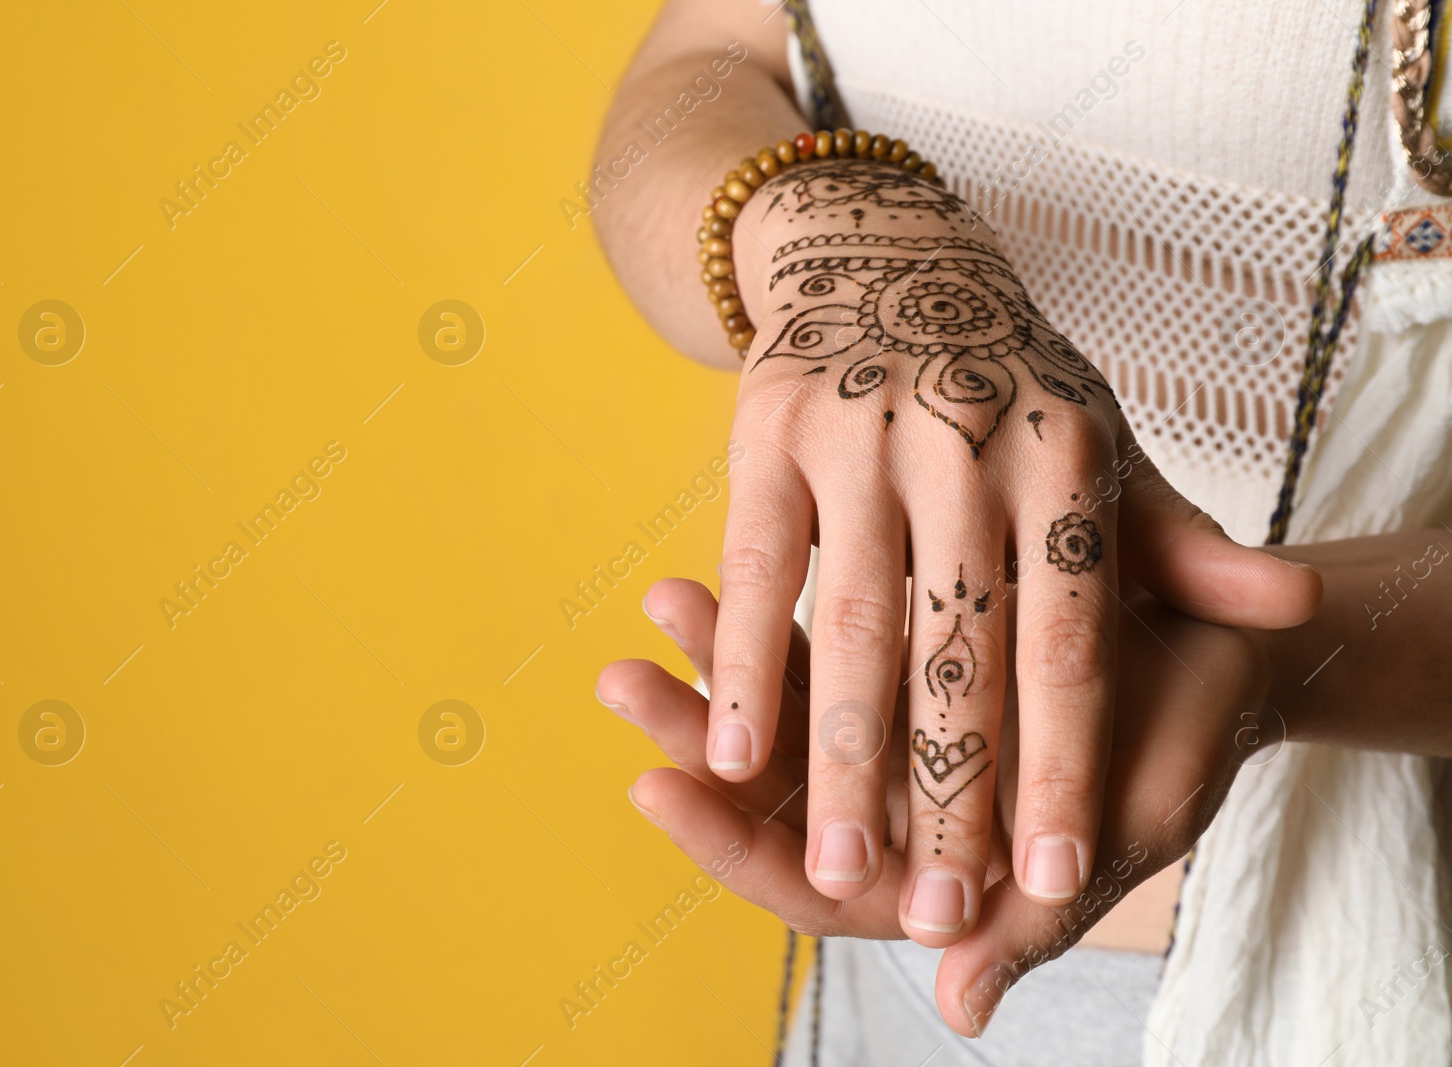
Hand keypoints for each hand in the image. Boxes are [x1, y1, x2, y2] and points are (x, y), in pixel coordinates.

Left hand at [604, 576, 1267, 1035]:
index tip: (654, 788)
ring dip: (714, 664)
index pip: (808, 882)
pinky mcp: (896, 665)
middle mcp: (893, 812)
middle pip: (772, 794)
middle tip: (620, 682)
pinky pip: (816, 649)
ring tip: (655, 600)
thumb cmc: (1183, 743)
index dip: (732, 844)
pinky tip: (710, 570)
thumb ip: (1035, 915)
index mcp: (933, 877)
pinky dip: (766, 619)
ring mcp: (888, 737)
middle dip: (692, 739)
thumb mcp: (1125, 821)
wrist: (1223, 650)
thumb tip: (960, 1012)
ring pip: (782, 716)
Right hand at [704, 156, 1316, 939]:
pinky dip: (740, 664)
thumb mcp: (1101, 445)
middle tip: (940, 910)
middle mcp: (965, 442)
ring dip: (840, 754)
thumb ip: (1178, 538)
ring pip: (850, 621)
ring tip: (837, 869)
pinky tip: (733, 758)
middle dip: (948, 788)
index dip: (1060, 761)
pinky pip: (753, 568)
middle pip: (958, 646)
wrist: (881, 255)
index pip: (1071, 635)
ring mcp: (860, 434)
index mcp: (1064, 453)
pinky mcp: (768, 433)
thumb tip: (1292, 603)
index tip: (1053, 879)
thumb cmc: (1005, 382)